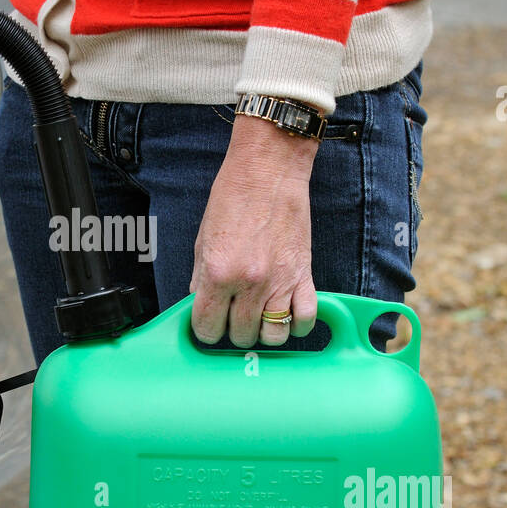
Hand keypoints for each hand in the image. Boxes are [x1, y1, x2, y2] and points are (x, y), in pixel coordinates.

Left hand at [189, 115, 319, 347]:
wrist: (269, 171)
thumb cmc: (233, 197)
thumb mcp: (203, 238)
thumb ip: (201, 277)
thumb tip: (202, 305)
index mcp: (217, 273)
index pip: (207, 327)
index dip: (206, 329)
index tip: (209, 323)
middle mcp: (249, 284)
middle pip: (241, 335)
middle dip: (233, 330)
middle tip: (233, 314)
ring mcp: (280, 282)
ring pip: (272, 336)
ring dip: (264, 331)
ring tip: (259, 316)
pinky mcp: (304, 276)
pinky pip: (305, 319)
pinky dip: (296, 324)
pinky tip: (286, 314)